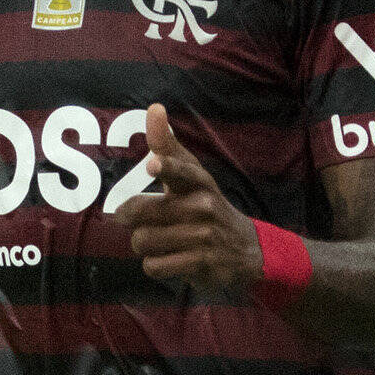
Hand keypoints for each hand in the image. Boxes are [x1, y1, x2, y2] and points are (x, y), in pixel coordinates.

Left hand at [113, 105, 260, 292]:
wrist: (247, 249)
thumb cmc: (206, 205)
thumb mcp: (193, 174)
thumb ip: (168, 145)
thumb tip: (154, 108)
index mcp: (198, 181)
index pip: (183, 170)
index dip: (167, 167)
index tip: (153, 165)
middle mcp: (203, 206)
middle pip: (142, 212)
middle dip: (128, 218)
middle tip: (130, 219)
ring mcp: (204, 236)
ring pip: (144, 241)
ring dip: (142, 243)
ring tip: (157, 240)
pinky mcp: (201, 263)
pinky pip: (155, 266)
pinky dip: (154, 265)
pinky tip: (167, 259)